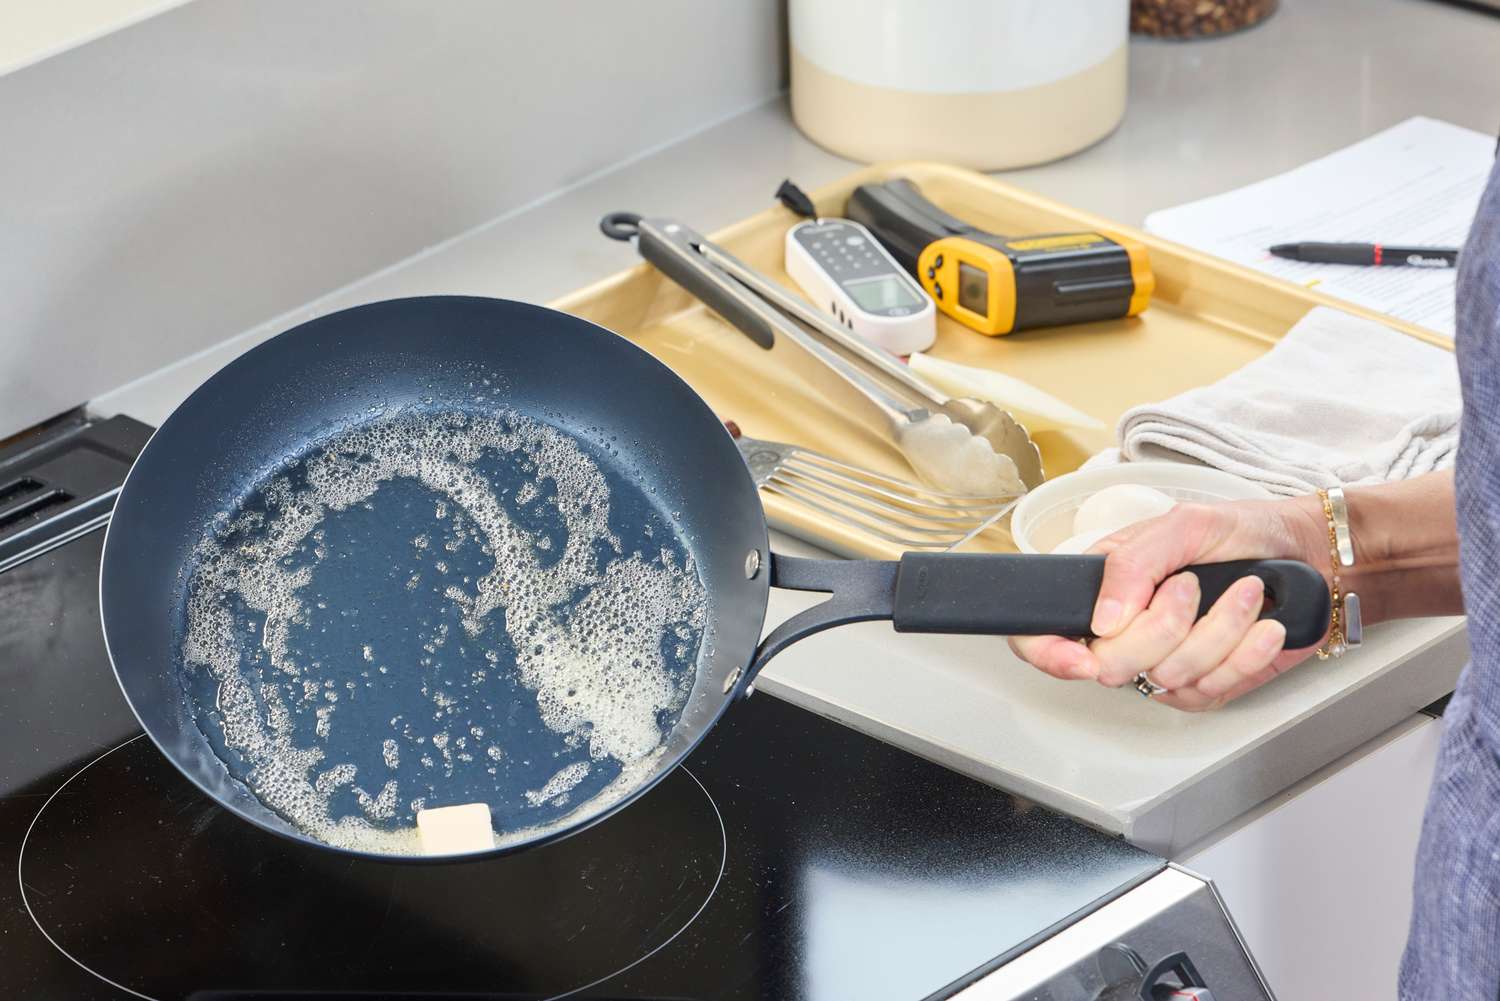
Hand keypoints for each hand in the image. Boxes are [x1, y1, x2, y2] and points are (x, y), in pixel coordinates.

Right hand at [1009, 497, 1329, 710]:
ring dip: (1220, 630)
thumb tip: (1102, 619)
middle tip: (1190, 587)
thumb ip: (1133, 564)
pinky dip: (1246, 652)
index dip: (1049, 653)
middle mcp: (1125, 630)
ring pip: (1168, 677)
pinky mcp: (1205, 684)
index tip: (1083, 659)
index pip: (1042, 631)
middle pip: (1110, 665)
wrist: (1310, 555)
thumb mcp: (1183, 525)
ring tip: (1246, 592)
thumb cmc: (1244, 531)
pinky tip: (1263, 623)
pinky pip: (1212, 689)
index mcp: (1102, 586)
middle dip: (1162, 627)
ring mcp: (1165, 661)